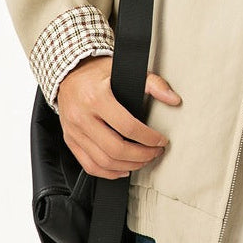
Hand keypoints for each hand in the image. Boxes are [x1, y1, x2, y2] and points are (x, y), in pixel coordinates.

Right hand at [57, 55, 180, 179]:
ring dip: (127, 166)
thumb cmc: (97, 72)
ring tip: (143, 160)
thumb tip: (173, 99)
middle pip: (115, 149)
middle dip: (141, 156)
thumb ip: (152, 83)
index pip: (127, 127)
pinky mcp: (70, 140)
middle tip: (155, 152)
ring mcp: (74, 131)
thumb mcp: (124, 69)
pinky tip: (123, 169)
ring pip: (102, 162)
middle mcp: (82, 117)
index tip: (161, 140)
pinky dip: (108, 173)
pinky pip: (89, 165)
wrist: (69, 73)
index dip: (148, 138)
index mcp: (96, 98)